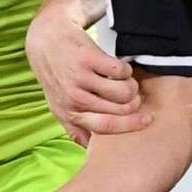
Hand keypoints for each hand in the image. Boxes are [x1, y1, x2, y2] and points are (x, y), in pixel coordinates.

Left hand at [26, 4, 146, 145]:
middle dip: (133, 103)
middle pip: (121, 110)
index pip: (106, 128)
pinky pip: (121, 71)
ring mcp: (80, 79)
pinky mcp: (88, 59)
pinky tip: (116, 66)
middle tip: (132, 95)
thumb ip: (75, 129)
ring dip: (131, 85)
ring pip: (124, 92)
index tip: (146, 121)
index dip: (130, 126)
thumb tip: (91, 152)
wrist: (46, 39)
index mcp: (68, 114)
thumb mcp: (59, 105)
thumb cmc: (57, 74)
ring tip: (125, 81)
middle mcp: (73, 99)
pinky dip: (125, 68)